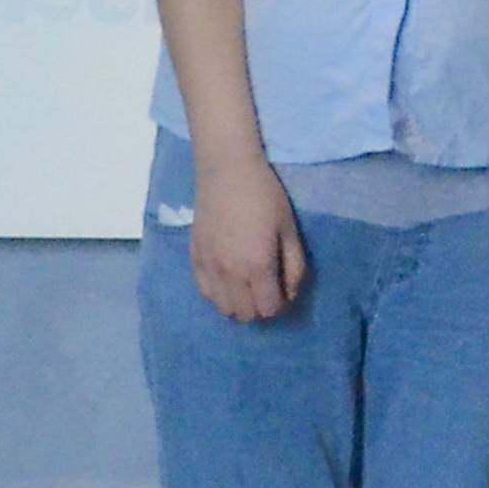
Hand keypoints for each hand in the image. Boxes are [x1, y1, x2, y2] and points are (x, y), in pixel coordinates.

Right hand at [189, 157, 306, 321]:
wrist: (227, 172)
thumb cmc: (265, 196)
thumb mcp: (289, 229)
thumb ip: (294, 266)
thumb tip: (291, 294)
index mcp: (258, 265)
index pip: (268, 309)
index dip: (280, 305)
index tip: (284, 291)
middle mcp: (230, 273)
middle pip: (245, 315)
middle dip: (261, 308)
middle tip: (268, 289)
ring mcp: (209, 267)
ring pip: (222, 308)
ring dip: (238, 304)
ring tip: (248, 286)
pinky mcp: (194, 258)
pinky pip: (205, 293)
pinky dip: (219, 294)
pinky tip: (229, 280)